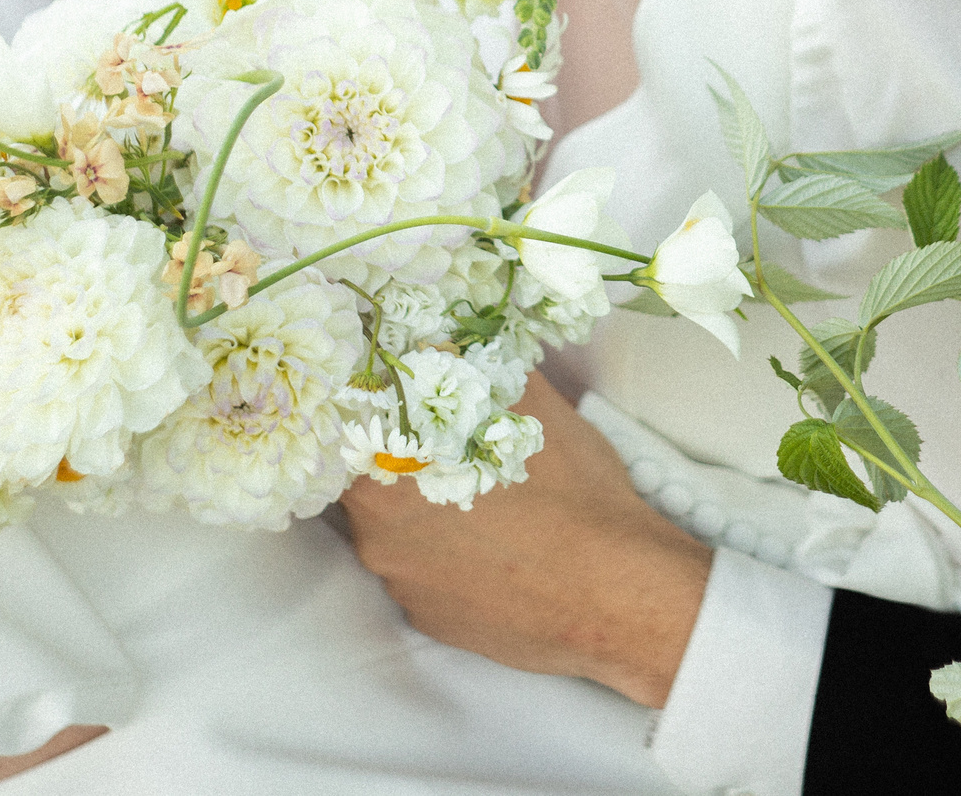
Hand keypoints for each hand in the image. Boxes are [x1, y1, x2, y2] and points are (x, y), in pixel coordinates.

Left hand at [342, 374, 714, 707]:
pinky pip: (421, 575)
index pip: (347, 429)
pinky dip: (445, 557)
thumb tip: (436, 342)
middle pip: (365, 482)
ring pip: (393, 531)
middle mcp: (374, 534)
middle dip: (401, 462)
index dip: (375, 412)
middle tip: (450, 449)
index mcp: (386, 470)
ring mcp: (400, 583)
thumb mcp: (528, 404)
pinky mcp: (427, 619)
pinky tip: (492, 546)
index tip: (403, 407)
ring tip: (484, 502)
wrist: (614, 594)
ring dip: (423, 511)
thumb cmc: (571, 495)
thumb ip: (469, 368)